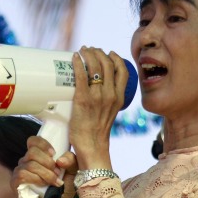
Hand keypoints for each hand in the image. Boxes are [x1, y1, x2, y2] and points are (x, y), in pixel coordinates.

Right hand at [12, 136, 77, 197]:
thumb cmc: (63, 189)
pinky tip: (44, 185)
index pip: (33, 141)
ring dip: (45, 173)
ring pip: (29, 164)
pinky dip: (36, 179)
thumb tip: (60, 159)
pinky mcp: (15, 183)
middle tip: (57, 173)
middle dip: (48, 162)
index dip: (43, 144)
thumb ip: (71, 161)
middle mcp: (26, 161)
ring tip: (54, 182)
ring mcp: (19, 171)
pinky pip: (22, 175)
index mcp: (38, 156)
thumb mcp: (72, 173)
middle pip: (32, 151)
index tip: (54, 154)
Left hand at [70, 47, 128, 169]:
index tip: (108, 53)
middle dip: (98, 52)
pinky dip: (77, 63)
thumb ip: (107, 100)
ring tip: (82, 51)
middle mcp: (111, 95)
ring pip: (94, 67)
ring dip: (88, 54)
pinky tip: (74, 57)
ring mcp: (97, 97)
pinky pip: (81, 76)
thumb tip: (96, 89)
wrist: (92, 146)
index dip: (115, 58)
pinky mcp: (82, 100)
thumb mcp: (110, 112)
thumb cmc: (98, 131)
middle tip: (90, 50)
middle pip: (107, 64)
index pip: (123, 70)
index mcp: (120, 97)